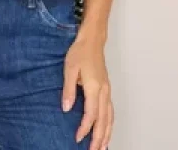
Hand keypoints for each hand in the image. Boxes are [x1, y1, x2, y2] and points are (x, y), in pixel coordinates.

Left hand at [61, 34, 112, 149]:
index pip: (91, 114)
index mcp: (94, 87)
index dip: (85, 128)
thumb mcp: (69, 69)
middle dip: (98, 137)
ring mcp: (107, 90)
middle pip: (103, 119)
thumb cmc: (79, 52)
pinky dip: (110, 123)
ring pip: (110, 117)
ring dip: (107, 133)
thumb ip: (69, 89)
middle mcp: (103, 91)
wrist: (92, 40)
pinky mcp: (107, 89)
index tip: (78, 139)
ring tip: (103, 147)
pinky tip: (107, 129)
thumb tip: (66, 108)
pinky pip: (111, 110)